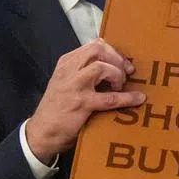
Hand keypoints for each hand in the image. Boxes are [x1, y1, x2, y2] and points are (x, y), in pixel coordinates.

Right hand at [25, 39, 146, 163]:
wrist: (41, 132)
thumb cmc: (57, 108)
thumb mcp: (65, 82)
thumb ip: (82, 72)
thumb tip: (112, 66)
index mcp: (66, 63)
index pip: (94, 45)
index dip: (113, 51)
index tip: (122, 62)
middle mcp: (69, 70)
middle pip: (97, 49)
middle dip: (117, 58)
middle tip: (127, 71)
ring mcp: (74, 86)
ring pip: (101, 67)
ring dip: (117, 75)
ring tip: (120, 86)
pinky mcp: (81, 104)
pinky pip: (109, 97)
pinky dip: (127, 97)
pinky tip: (137, 98)